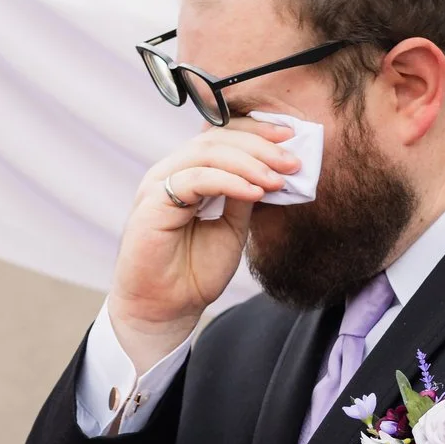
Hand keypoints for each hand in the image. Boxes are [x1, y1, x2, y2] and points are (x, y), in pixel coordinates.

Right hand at [109, 121, 300, 372]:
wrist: (166, 309)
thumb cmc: (194, 271)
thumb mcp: (232, 227)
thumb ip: (244, 196)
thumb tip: (272, 169)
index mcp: (187, 174)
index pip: (221, 137)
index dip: (256, 134)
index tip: (292, 140)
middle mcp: (170, 173)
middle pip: (215, 139)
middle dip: (259, 145)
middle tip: (292, 160)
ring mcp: (158, 185)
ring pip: (206, 153)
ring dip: (249, 162)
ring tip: (279, 178)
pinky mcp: (152, 203)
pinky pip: (195, 179)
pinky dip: (229, 181)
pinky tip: (256, 192)